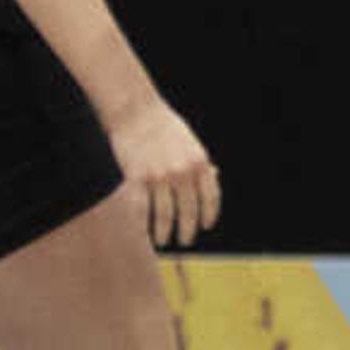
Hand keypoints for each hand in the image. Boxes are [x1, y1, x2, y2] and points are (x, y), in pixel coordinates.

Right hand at [106, 94, 221, 248]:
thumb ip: (200, 161)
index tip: (205, 226)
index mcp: (199, 163)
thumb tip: (215, 176)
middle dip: (187, 230)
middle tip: (184, 240)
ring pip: (165, 216)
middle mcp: (183, 172)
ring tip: (163, 240)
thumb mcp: (190, 141)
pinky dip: (142, 226)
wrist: (135, 109)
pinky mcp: (137, 179)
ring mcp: (159, 177)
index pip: (210, 197)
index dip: (209, 215)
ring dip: (164, 233)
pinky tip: (143, 234)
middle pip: (189, 212)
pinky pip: (141, 211)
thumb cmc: (162, 124)